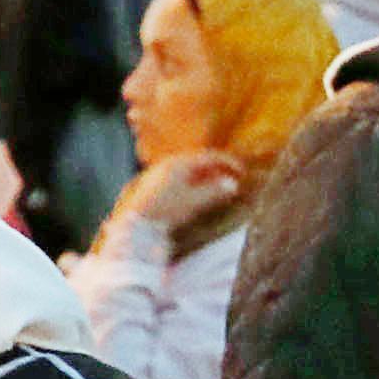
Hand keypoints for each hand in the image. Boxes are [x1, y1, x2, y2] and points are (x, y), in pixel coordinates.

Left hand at [112, 150, 250, 250]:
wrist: (135, 222)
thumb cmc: (165, 209)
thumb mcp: (193, 201)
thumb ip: (214, 191)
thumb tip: (233, 184)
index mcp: (179, 162)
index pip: (210, 156)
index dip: (229, 163)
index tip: (242, 171)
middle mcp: (169, 164)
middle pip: (200, 162)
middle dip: (219, 170)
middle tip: (233, 180)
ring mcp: (160, 174)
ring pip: (190, 171)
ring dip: (207, 178)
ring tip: (219, 189)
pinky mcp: (154, 185)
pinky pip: (181, 179)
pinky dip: (195, 184)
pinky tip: (199, 196)